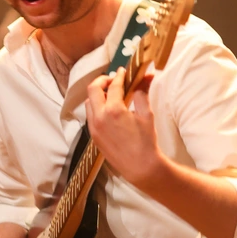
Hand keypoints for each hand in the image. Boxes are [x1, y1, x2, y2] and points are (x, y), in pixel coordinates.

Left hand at [85, 69, 163, 190]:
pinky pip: (90, 116)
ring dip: (98, 94)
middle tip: (113, 80)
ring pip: (89, 103)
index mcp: (113, 110)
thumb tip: (147, 76)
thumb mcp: (146, 114)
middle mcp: (99, 117)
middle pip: (93, 89)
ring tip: (110, 94)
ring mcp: (94, 127)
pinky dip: (97, 107)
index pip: (113, 86)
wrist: (140, 166)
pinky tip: (109, 109)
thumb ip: (143, 92)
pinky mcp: (93, 136)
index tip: (123, 70)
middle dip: (102, 81)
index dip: (119, 75)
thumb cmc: (146, 141)